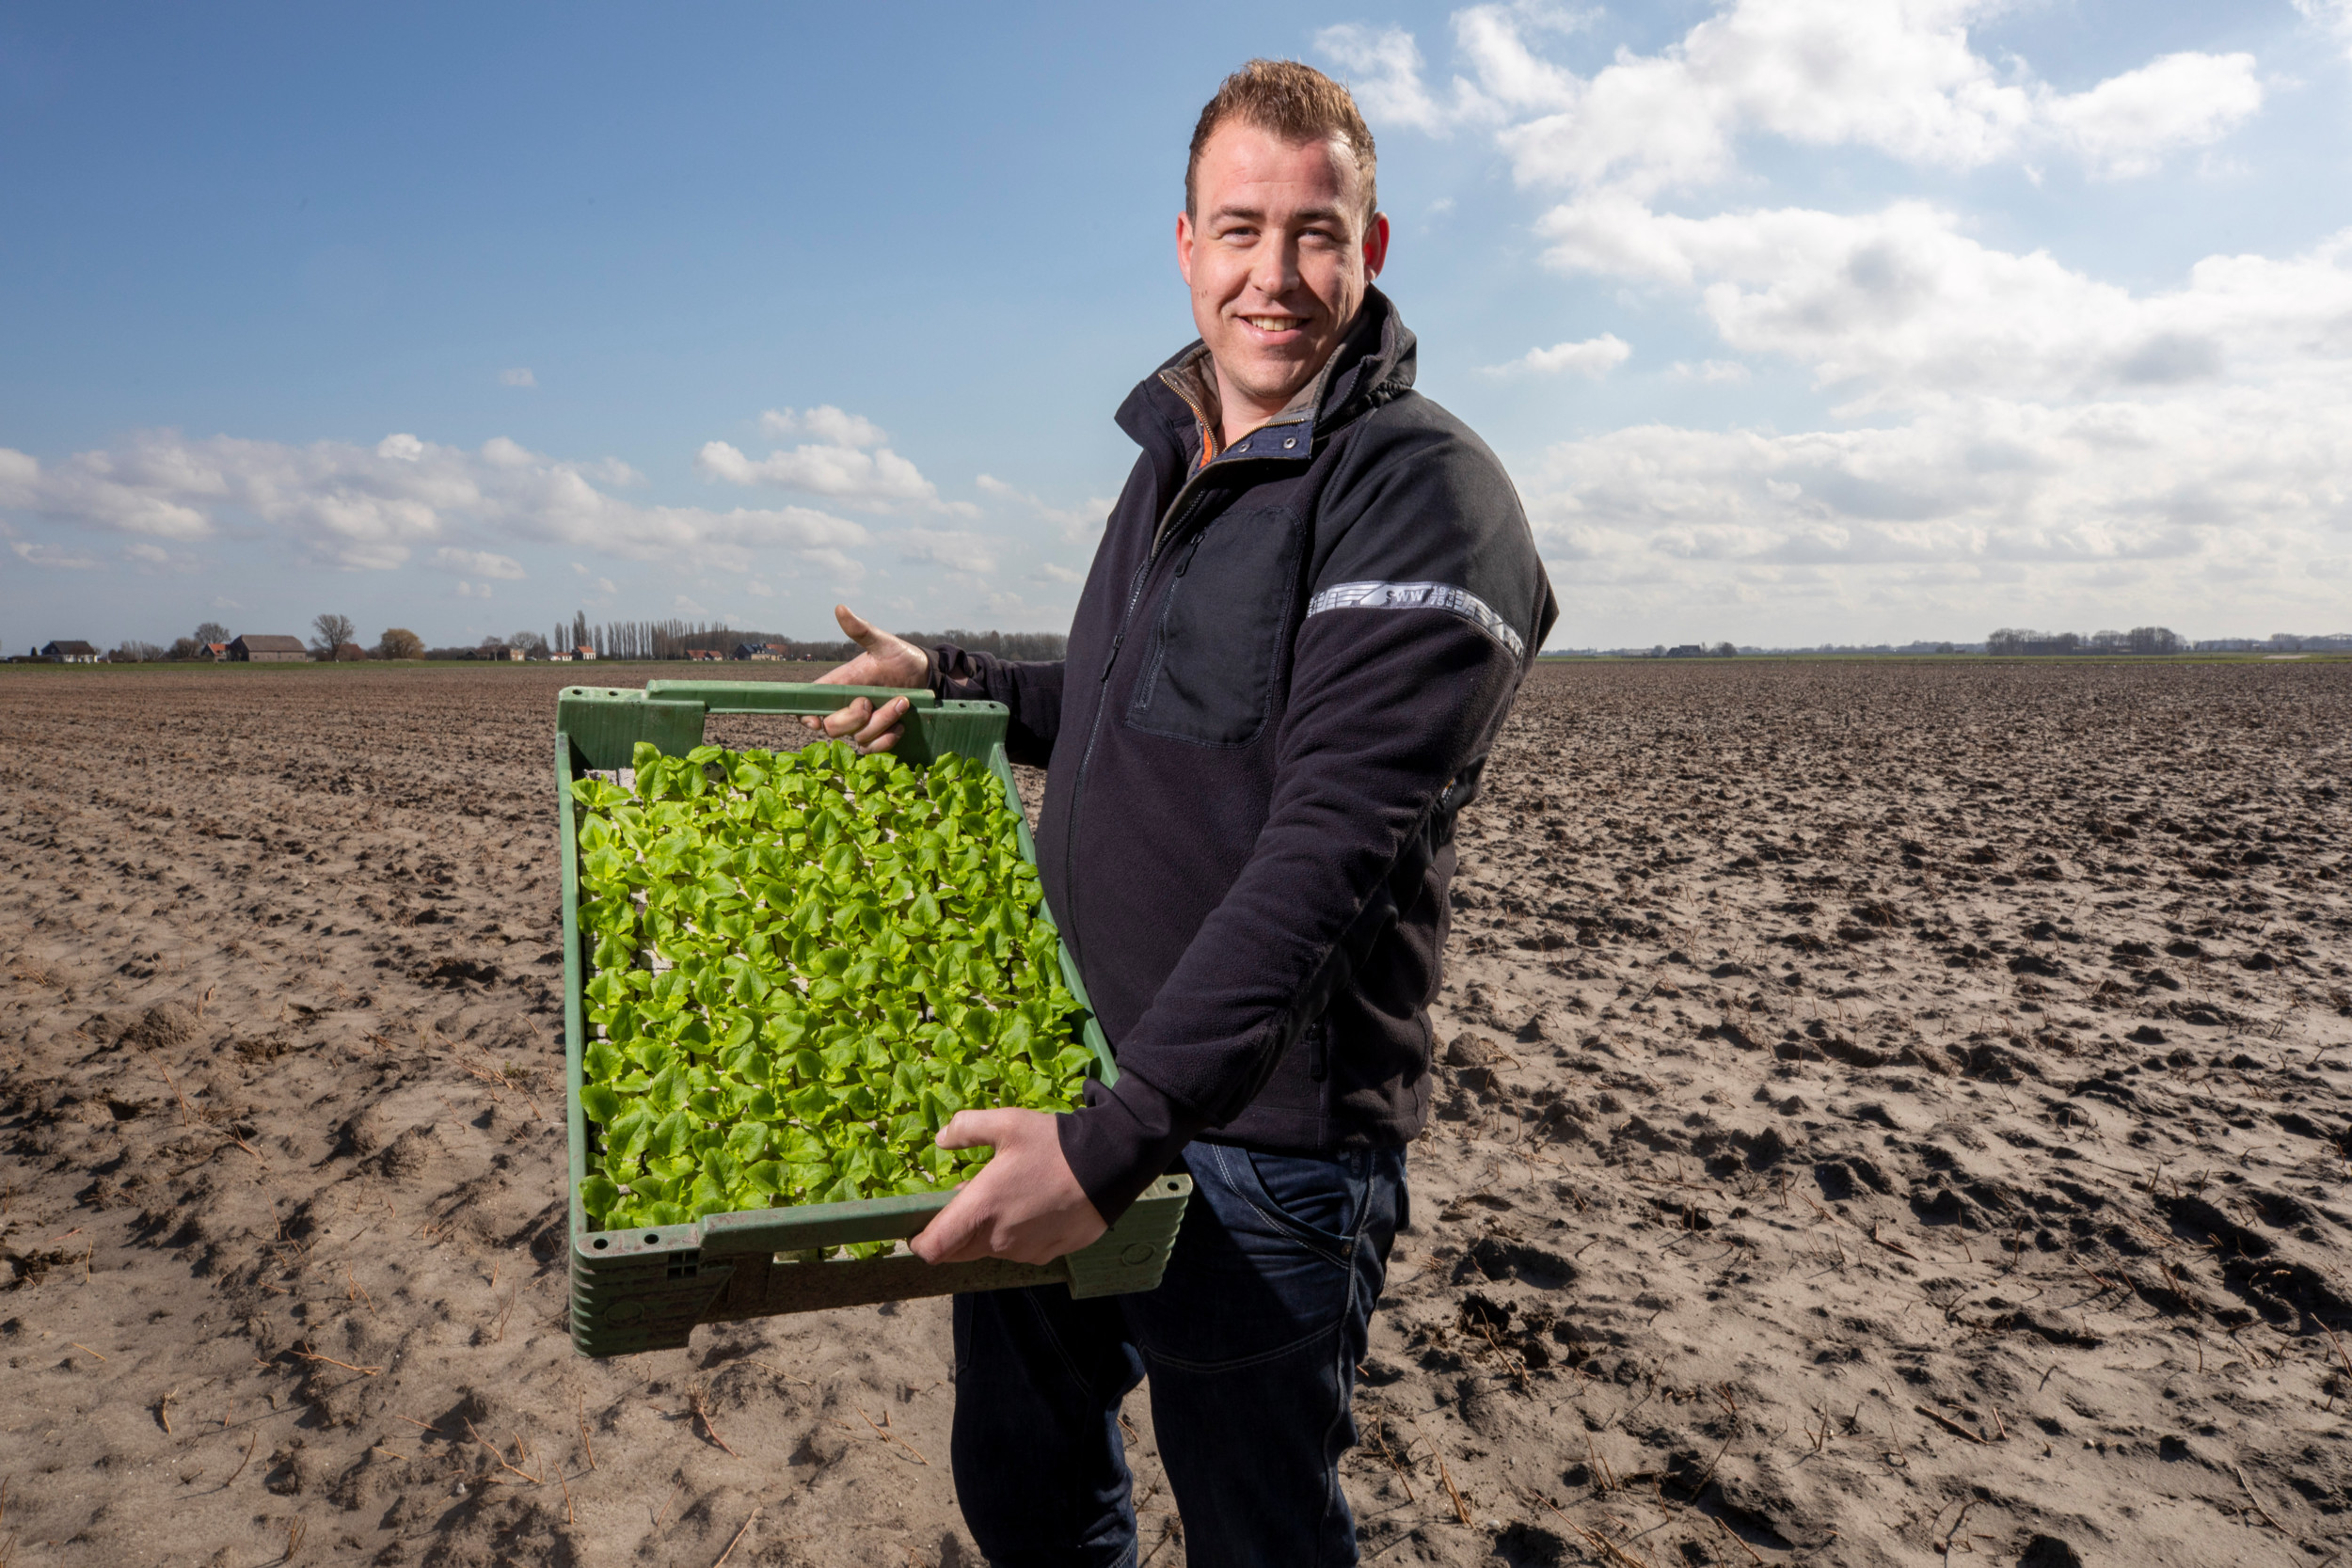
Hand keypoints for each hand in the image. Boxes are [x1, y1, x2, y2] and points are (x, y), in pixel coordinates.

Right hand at [805, 604, 928, 752]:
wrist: (927, 675)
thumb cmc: (901, 657)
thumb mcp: (883, 643)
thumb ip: (861, 631)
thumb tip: (840, 608)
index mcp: (839, 684)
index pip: (810, 704)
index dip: (806, 716)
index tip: (815, 720)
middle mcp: (847, 706)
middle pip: (831, 727)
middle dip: (851, 718)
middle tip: (870, 702)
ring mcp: (862, 724)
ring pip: (858, 738)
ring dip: (880, 723)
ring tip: (903, 702)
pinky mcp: (879, 735)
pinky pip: (873, 750)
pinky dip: (887, 741)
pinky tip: (901, 726)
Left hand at [910, 1108, 1107, 1265]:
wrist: (1110, 1166)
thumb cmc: (1055, 1145)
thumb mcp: (1008, 1122)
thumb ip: (967, 1127)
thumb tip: (941, 1139)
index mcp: (982, 1208)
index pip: (934, 1248)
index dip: (920, 1241)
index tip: (919, 1227)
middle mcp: (999, 1238)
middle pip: (958, 1252)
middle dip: (953, 1232)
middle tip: (966, 1200)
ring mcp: (1024, 1250)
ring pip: (989, 1250)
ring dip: (986, 1232)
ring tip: (1004, 1197)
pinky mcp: (1048, 1254)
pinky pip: (1018, 1251)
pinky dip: (1014, 1236)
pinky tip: (1030, 1208)